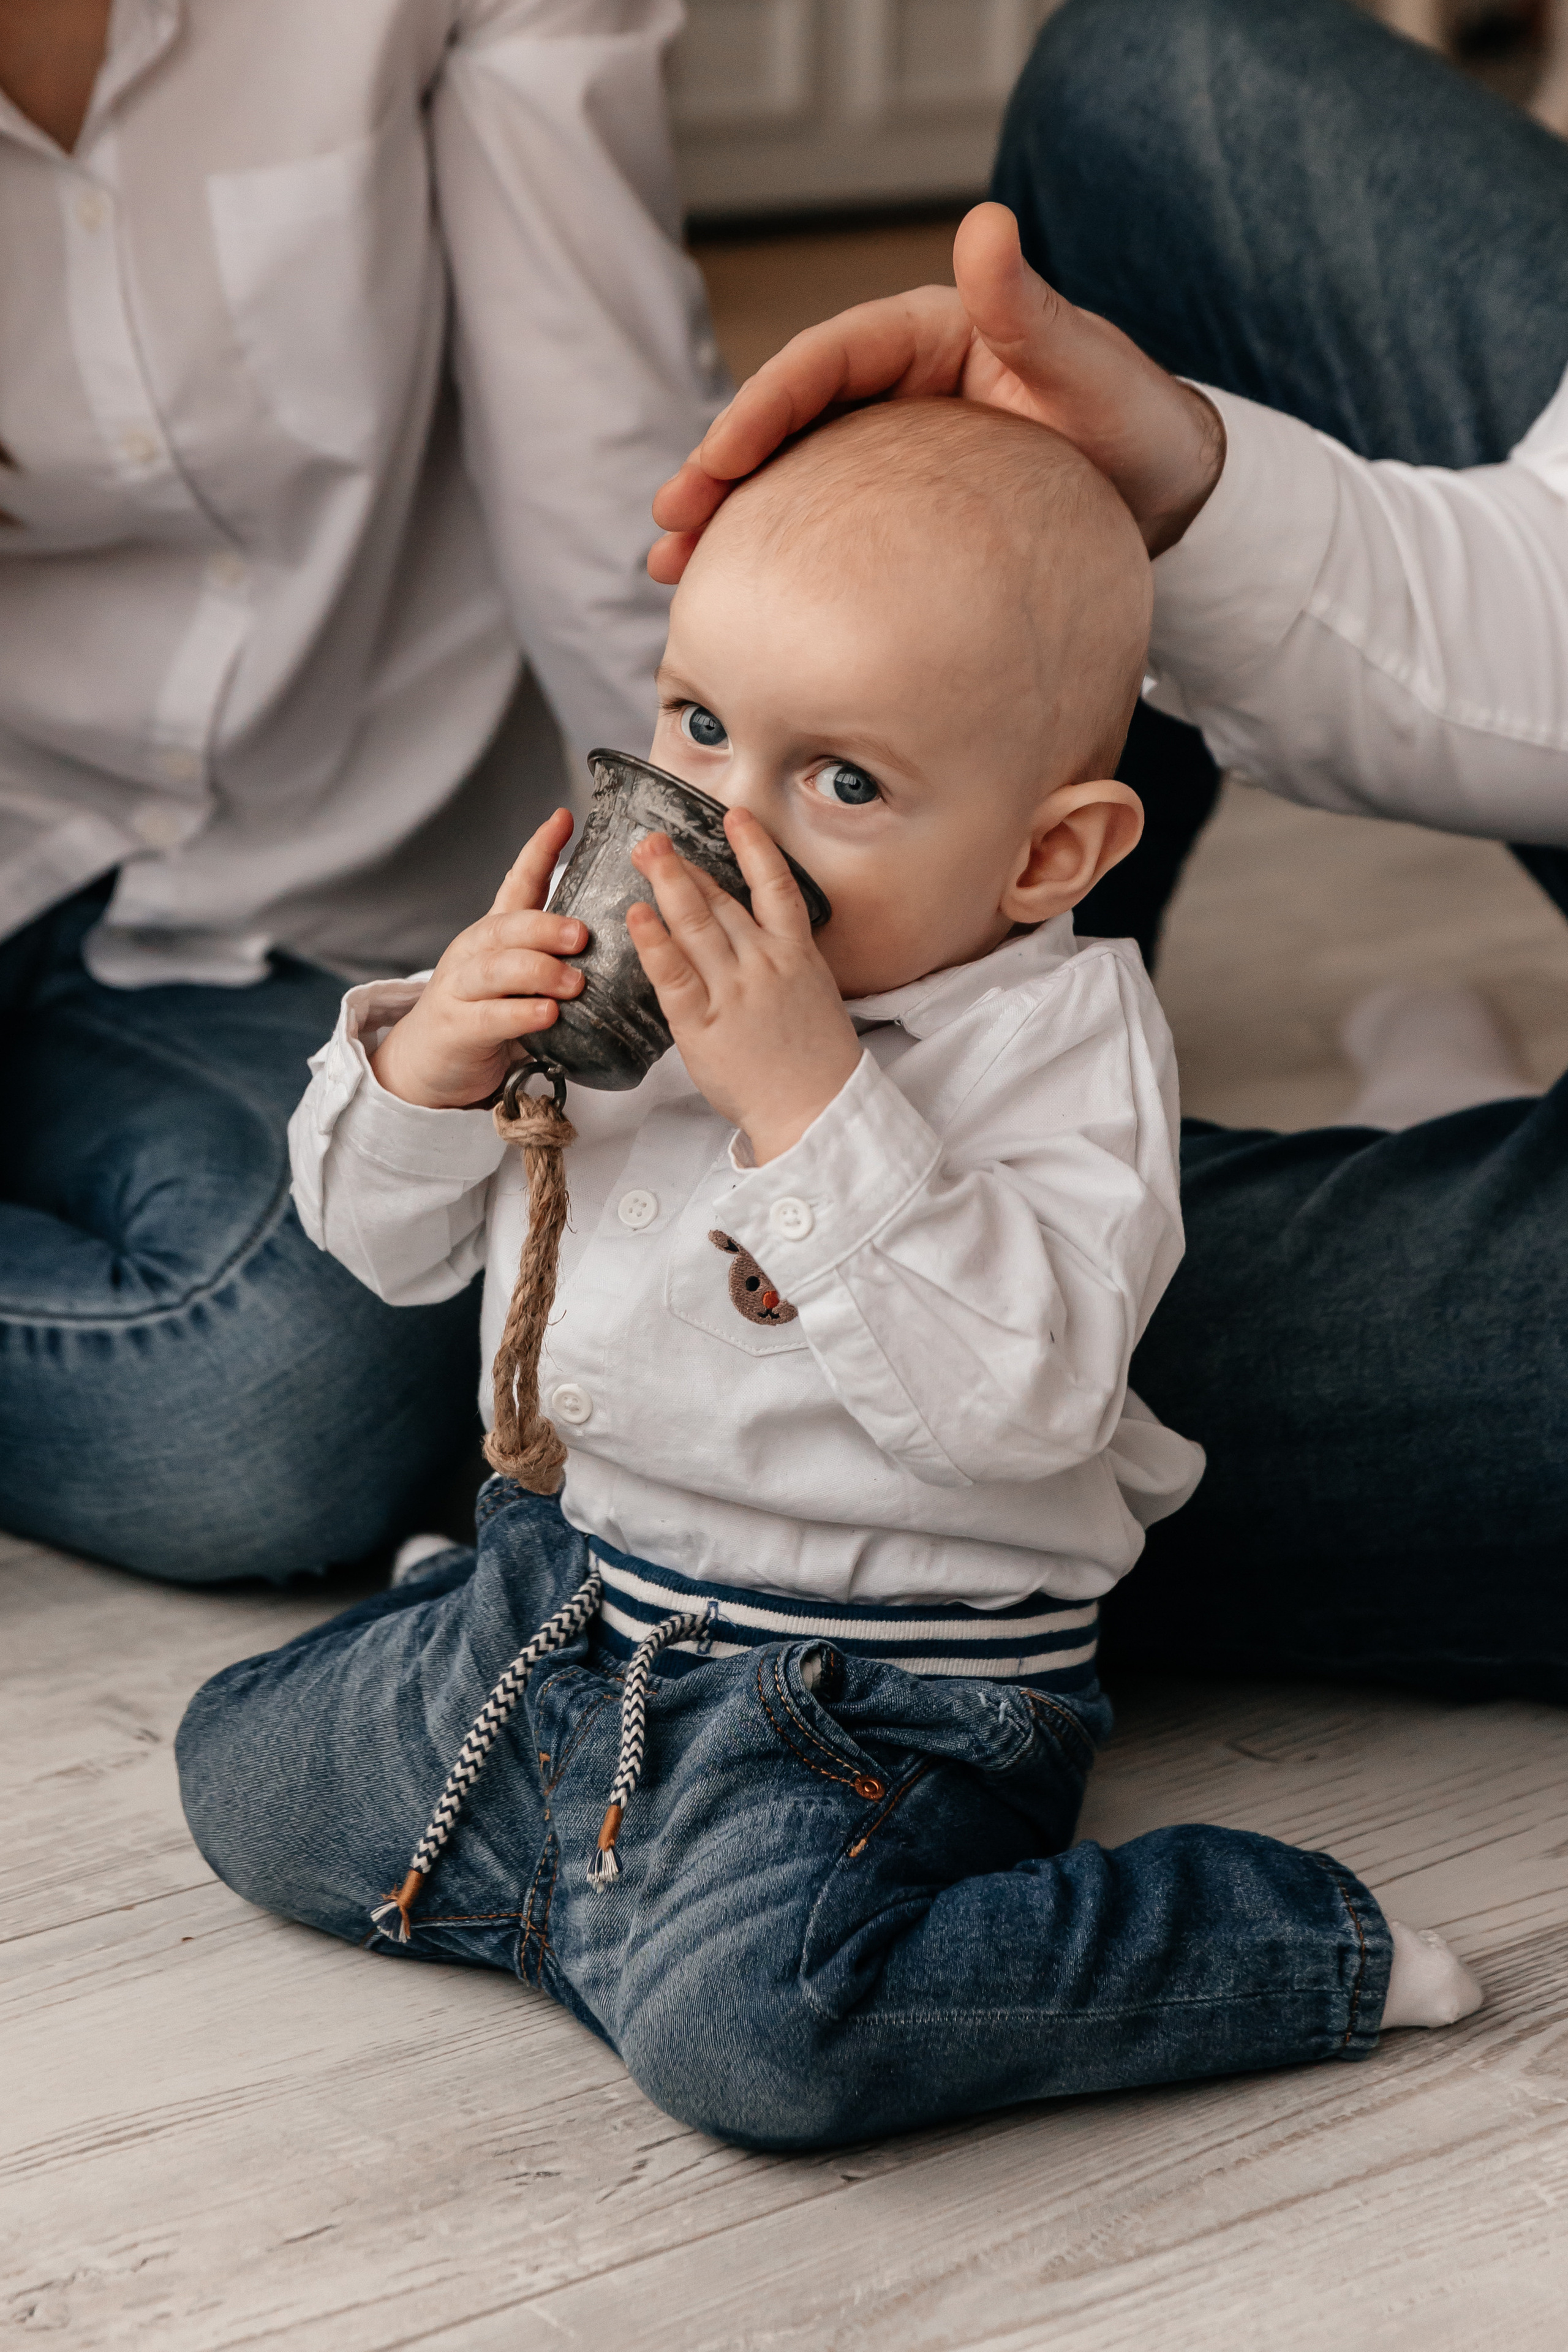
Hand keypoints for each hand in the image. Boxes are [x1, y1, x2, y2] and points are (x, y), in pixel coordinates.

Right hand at [371, 809, 585, 1109]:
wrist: (431, 1062)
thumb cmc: (487, 1014)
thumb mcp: (521, 976)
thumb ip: (554, 954)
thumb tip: (618, 934)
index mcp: (496, 934)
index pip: (517, 882)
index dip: (539, 850)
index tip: (564, 819)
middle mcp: (475, 952)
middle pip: (507, 926)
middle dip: (546, 926)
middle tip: (582, 935)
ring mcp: (461, 988)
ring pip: (496, 969)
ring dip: (538, 971)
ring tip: (574, 982)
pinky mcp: (457, 1028)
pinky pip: (489, 1017)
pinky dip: (520, 1014)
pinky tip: (548, 1015)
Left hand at [626, 808, 860, 1162]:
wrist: (816, 1110)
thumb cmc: (816, 1061)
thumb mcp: (814, 996)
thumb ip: (783, 963)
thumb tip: (755, 941)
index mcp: (796, 955)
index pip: (775, 887)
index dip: (754, 847)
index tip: (735, 816)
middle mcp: (764, 964)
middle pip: (720, 901)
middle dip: (683, 866)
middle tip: (654, 840)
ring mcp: (734, 991)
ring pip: (695, 925)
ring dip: (665, 884)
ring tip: (642, 855)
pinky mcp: (704, 1024)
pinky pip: (673, 974)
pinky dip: (654, 940)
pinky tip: (637, 915)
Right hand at [650, 201, 1223, 578]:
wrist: (1172, 501)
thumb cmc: (1139, 429)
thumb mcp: (1092, 367)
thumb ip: (1030, 308)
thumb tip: (985, 223)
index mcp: (928, 336)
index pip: (825, 362)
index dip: (763, 404)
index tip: (720, 455)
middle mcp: (898, 388)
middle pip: (786, 420)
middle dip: (719, 468)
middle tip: (671, 520)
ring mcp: (893, 452)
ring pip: (790, 477)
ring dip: (728, 519)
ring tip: (673, 566)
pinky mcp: (898, 511)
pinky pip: (824, 526)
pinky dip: (775, 555)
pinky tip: (734, 593)